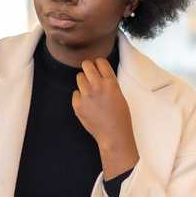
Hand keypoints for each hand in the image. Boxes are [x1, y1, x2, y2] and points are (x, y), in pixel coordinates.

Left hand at [71, 58, 138, 176]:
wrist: (113, 135)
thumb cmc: (120, 116)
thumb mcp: (119, 94)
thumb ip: (109, 82)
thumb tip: (99, 72)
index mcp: (111, 82)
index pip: (100, 61)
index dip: (99, 63)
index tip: (98, 66)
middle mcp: (97, 86)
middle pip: (86, 64)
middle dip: (88, 68)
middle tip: (91, 75)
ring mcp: (86, 95)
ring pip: (79, 77)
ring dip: (83, 82)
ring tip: (90, 92)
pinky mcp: (78, 105)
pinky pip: (75, 93)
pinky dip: (79, 97)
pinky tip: (87, 104)